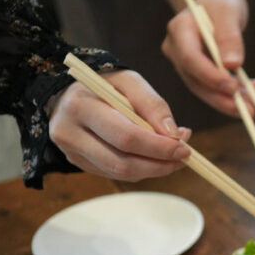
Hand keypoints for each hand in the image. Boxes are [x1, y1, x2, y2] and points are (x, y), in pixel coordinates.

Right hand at [48, 70, 190, 181]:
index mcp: (80, 106)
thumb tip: (175, 135)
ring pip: (120, 173)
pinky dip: (141, 169)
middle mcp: (69, 132)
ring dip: (154, 169)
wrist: (71, 92)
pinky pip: (115, 174)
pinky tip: (153, 157)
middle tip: (184, 157)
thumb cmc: (106, 85)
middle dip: (160, 164)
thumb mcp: (129, 81)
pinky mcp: (78, 162)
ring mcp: (71, 151)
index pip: (126, 136)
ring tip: (173, 156)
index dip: (159, 147)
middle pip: (122, 162)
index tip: (185, 148)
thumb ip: (153, 104)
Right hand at [161, 0, 254, 115]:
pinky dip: (245, 92)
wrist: (216, 4)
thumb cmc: (221, 3)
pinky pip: (223, 88)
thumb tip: (232, 65)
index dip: (211, 77)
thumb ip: (229, 36)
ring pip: (213, 91)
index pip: (191, 60)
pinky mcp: (204, 74)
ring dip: (241, 100)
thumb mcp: (228, 11)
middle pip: (200, 83)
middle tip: (254, 110)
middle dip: (228, 100)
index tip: (234, 88)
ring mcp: (190, 66)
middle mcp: (179, 52)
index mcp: (179, 31)